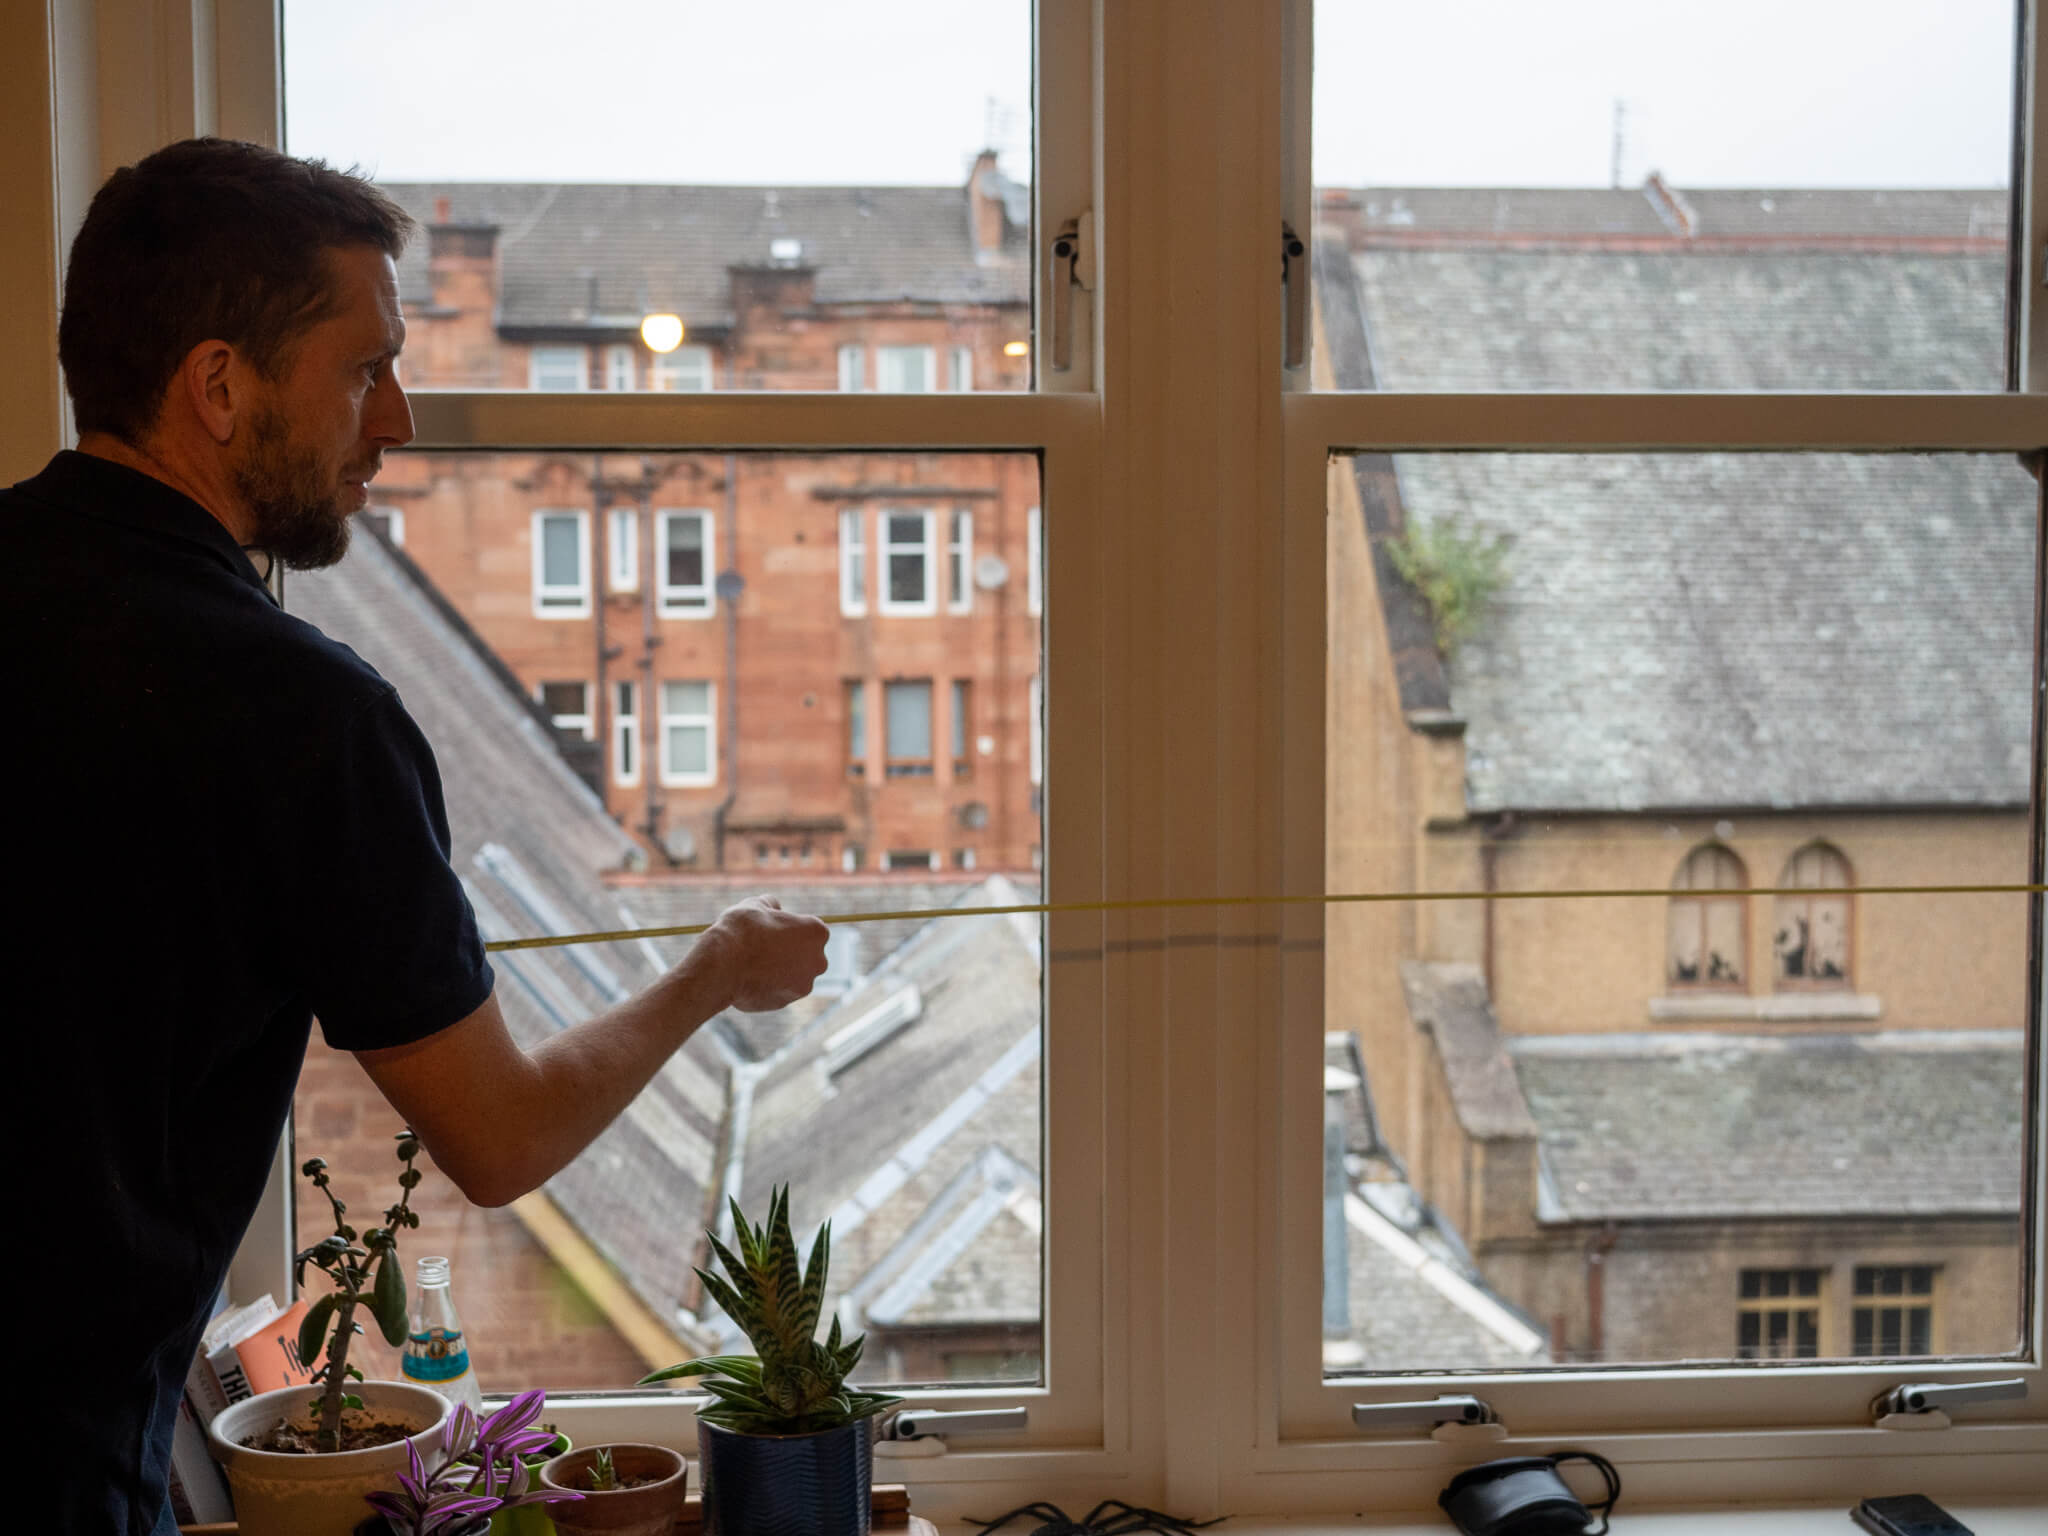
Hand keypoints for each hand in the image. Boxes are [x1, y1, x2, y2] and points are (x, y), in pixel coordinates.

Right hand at [699, 896, 829, 1011]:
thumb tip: (774, 906)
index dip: (787, 928)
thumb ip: (771, 906)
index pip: (808, 928)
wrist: (723, 965)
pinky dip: (767, 987)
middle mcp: (818, 960)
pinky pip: (778, 991)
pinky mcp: (786, 1002)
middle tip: (761, 948)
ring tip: (750, 964)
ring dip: (778, 971)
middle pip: (806, 954)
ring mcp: (804, 984)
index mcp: (817, 932)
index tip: (769, 930)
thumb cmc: (741, 930)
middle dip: (788, 952)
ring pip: (792, 975)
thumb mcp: (756, 905)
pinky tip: (747, 979)